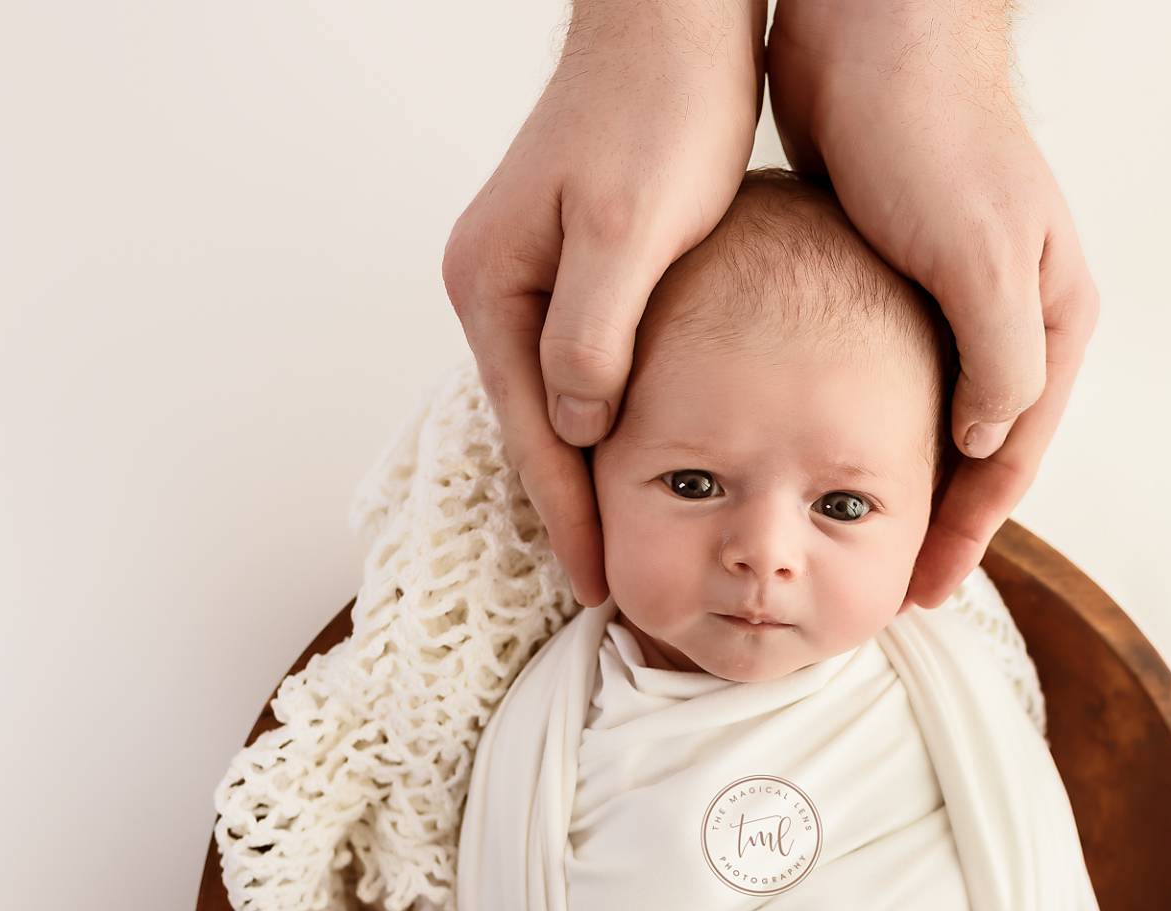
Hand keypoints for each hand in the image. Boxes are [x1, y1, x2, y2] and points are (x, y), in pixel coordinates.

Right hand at [442, 0, 767, 608]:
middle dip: (576, 512)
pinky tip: (642, 460)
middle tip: (615, 593)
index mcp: (494, 286)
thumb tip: (575, 426)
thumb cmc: (658, 113)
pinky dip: (612, 424)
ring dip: (594, 476)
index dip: (572, 518)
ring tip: (626, 547)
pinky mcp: (571, 266)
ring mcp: (530, 277)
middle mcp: (497, 287)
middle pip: (537, 429)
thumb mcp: (627, 228)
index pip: (534, 434)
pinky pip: (584, 369)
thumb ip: (595, 333)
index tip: (603, 589)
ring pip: (561, 405)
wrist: (676, 25)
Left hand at [767, 0, 1101, 609]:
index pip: (1010, 457)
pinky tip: (820, 455)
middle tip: (888, 588)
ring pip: (926, 418)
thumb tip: (984, 450)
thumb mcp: (978, 255)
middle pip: (973, 450)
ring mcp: (951, 296)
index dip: (967, 533)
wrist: (873, 28)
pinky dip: (860, 423)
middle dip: (935, 522)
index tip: (923, 592)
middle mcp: (1010, 315)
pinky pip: (883, 375)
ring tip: (852, 535)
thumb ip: (996, 359)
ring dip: (894, 477)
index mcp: (1050, 318)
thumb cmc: (933, 133)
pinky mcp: (893, 274)